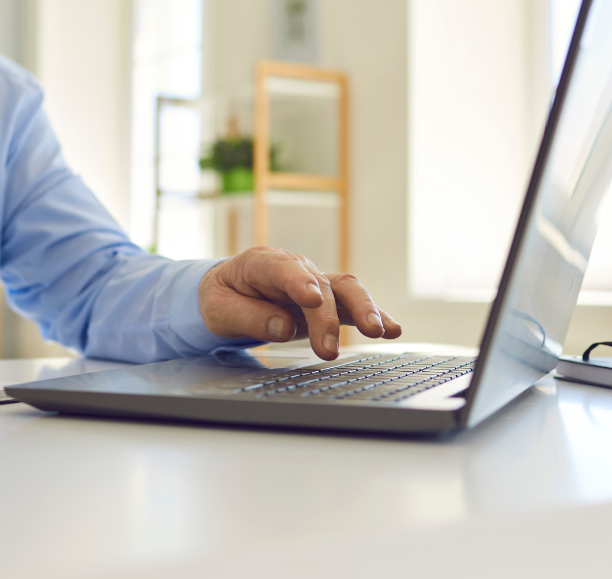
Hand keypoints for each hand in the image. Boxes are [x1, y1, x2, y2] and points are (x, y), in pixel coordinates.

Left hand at [199, 247, 401, 359]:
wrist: (230, 291)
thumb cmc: (223, 297)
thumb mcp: (218, 309)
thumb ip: (248, 317)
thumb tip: (283, 327)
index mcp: (261, 263)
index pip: (283, 269)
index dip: (299, 282)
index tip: (312, 300)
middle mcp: (295, 268)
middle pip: (321, 284)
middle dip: (328, 316)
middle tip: (328, 349)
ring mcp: (315, 282)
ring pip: (346, 289)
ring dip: (363, 310)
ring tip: (378, 332)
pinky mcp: (328, 300)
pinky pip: (354, 305)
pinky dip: (375, 315)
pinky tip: (393, 329)